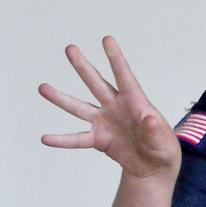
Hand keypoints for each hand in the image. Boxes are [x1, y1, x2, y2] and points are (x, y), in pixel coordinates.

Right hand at [39, 37, 180, 177]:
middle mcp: (115, 106)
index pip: (124, 77)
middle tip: (70, 49)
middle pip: (96, 84)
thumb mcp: (162, 141)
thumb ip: (154, 131)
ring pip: (79, 108)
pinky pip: (77, 140)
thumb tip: (149, 120)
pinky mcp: (98, 140)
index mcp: (135, 102)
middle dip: (83, 67)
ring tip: (42, 88)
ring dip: (61, 98)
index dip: (116, 59)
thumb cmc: (162, 148)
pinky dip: (62, 141)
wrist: (152, 167)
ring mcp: (104, 121)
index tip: (107, 39)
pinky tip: (46, 139)